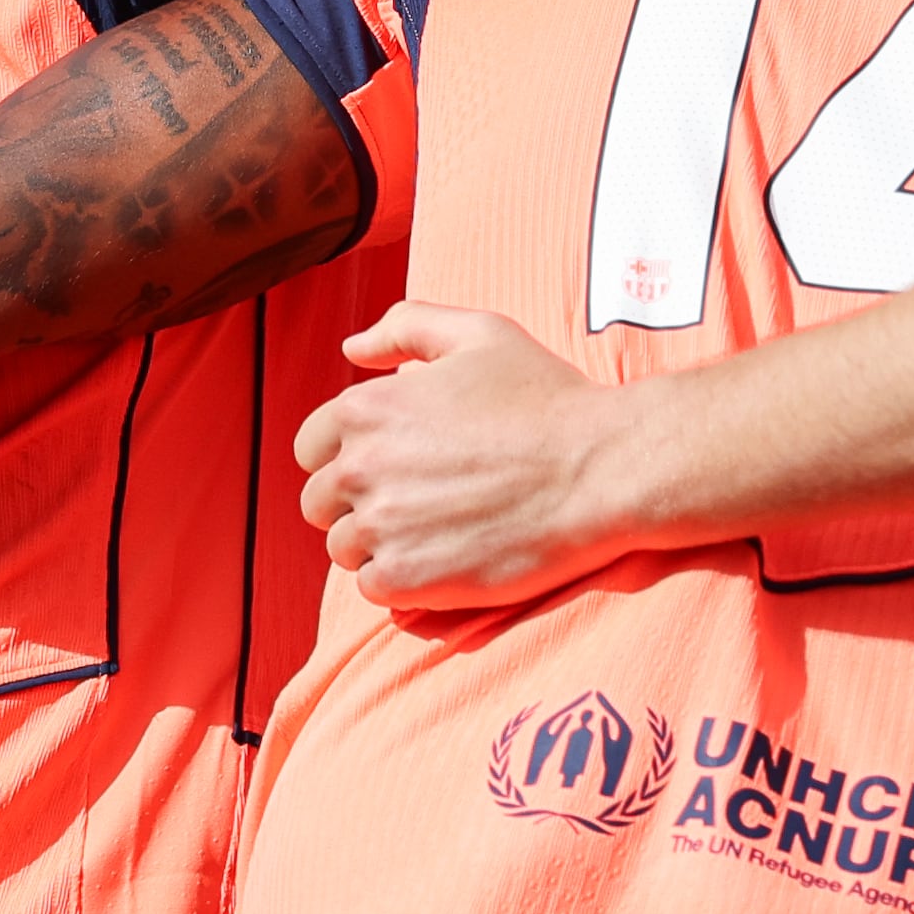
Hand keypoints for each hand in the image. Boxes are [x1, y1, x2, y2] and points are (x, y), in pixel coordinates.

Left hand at [304, 304, 657, 610]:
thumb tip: (352, 348)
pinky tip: (447, 557)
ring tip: (439, 530)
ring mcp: (380, 527)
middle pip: (321, 502)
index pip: (312, 446)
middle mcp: (360, 467)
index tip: (396, 462)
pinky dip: (403, 580)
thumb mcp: (482, 334)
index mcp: (366, 408)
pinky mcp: (405, 578)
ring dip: (382, 543)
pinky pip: (372, 587)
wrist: (601, 470)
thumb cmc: (547, 399)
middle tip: (422, 500)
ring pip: (345, 547)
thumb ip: (406, 326)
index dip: (350, 454)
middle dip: (361, 502)